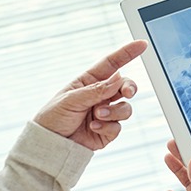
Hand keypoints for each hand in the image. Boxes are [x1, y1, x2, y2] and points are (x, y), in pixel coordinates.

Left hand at [33, 40, 147, 150]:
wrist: (49, 146)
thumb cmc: (52, 118)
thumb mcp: (71, 100)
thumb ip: (96, 90)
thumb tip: (118, 79)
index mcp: (89, 82)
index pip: (111, 64)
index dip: (127, 53)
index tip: (141, 44)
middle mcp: (100, 95)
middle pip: (125, 86)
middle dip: (130, 87)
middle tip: (127, 92)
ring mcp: (105, 113)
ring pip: (125, 108)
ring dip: (114, 112)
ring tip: (98, 116)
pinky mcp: (107, 130)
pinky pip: (118, 126)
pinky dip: (108, 126)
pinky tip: (93, 127)